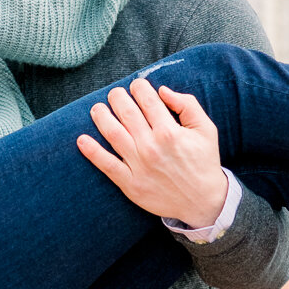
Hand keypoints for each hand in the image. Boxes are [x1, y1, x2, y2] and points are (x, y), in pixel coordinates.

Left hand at [77, 78, 227, 226]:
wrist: (203, 202)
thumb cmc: (204, 161)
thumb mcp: (206, 129)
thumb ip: (187, 105)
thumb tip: (162, 90)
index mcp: (170, 131)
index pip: (147, 99)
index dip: (139, 87)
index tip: (136, 86)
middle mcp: (151, 146)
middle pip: (126, 112)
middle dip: (117, 97)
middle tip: (115, 94)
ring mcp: (139, 166)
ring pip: (113, 133)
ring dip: (101, 117)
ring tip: (97, 109)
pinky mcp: (130, 184)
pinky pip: (107, 165)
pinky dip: (92, 152)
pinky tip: (82, 140)